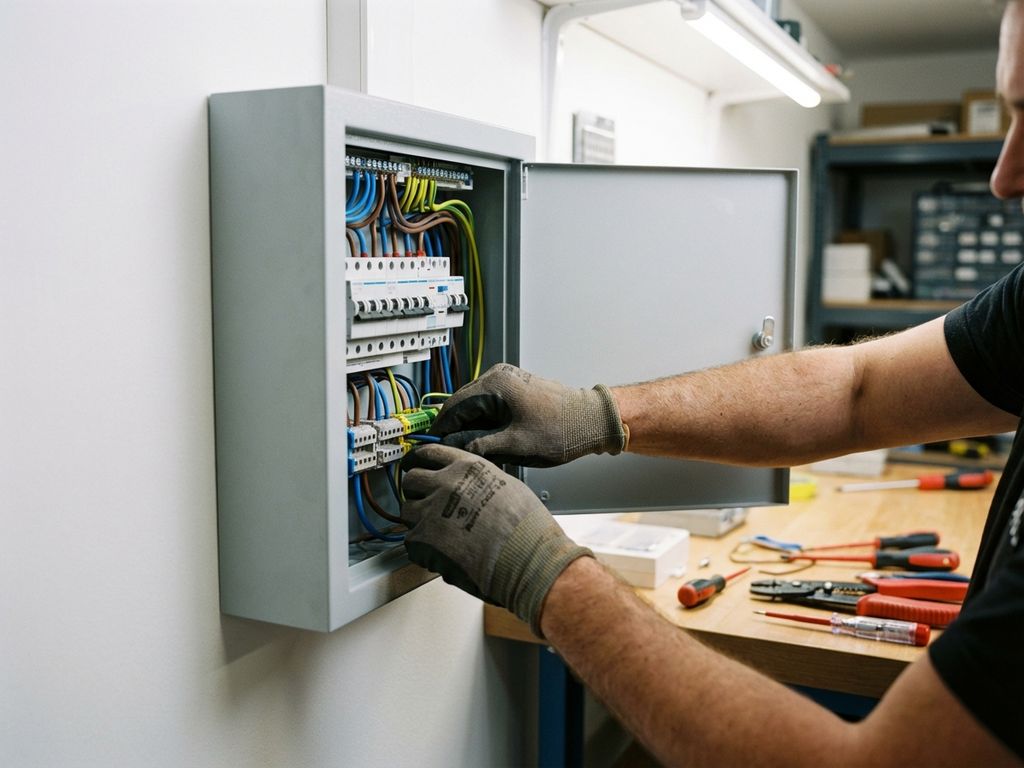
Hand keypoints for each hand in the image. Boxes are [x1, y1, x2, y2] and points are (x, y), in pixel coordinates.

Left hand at [400, 443, 591, 634]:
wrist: (527, 559)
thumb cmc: (526, 528)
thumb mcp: (506, 485)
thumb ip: (479, 480)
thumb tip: (469, 486)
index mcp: (467, 466)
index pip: (430, 452)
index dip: (419, 460)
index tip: (415, 465)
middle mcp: (446, 483)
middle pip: (411, 479)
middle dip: (417, 491)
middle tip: (426, 503)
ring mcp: (431, 511)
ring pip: (406, 510)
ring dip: (417, 520)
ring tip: (436, 532)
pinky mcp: (424, 540)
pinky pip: (410, 541)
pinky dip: (422, 548)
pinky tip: (441, 552)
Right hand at [429, 363, 626, 466]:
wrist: (593, 420)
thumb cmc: (560, 431)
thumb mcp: (515, 445)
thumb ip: (479, 445)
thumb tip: (453, 448)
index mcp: (495, 385)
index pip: (453, 406)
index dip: (441, 429)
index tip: (432, 447)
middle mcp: (498, 377)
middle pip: (463, 404)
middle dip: (455, 429)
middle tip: (450, 454)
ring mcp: (508, 381)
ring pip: (476, 406)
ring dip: (471, 427)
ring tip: (470, 451)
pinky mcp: (517, 389)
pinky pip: (490, 405)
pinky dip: (485, 422)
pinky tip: (487, 442)